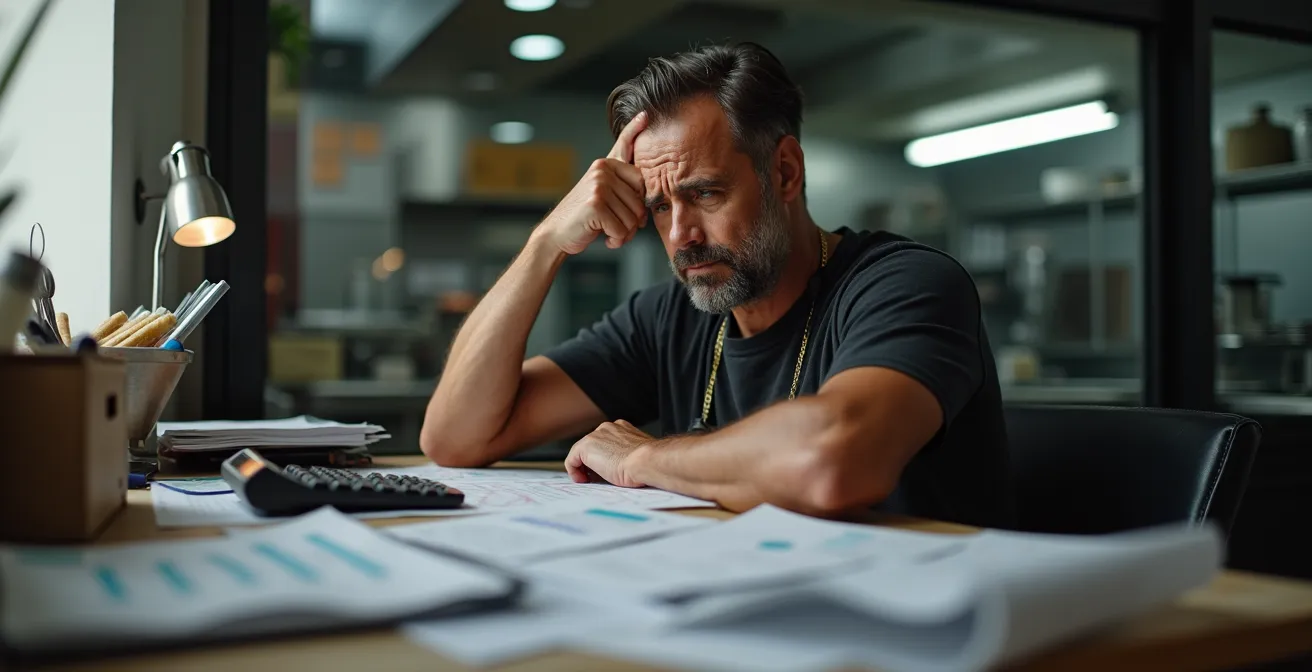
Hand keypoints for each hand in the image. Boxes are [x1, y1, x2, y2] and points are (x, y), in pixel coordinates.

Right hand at [538, 112, 648, 254]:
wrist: (556, 233)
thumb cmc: (585, 217)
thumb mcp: (603, 193)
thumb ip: (622, 182)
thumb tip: (643, 169)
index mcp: (605, 164)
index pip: (634, 161)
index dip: (637, 142)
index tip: (644, 114)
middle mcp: (602, 170)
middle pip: (641, 200)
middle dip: (634, 222)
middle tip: (617, 226)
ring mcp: (598, 185)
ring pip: (634, 218)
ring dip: (624, 233)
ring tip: (608, 231)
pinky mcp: (595, 204)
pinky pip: (622, 229)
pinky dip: (616, 240)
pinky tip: (604, 237)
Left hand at [565, 419, 651, 486]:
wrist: (646, 461)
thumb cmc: (647, 462)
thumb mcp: (639, 457)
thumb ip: (629, 457)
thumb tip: (625, 468)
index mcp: (623, 429)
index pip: (606, 442)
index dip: (603, 458)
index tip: (605, 471)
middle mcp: (608, 428)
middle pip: (592, 446)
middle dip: (592, 463)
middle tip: (596, 478)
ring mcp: (596, 435)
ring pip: (581, 453)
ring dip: (584, 468)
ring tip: (589, 481)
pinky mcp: (585, 447)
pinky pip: (571, 460)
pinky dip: (574, 472)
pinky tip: (582, 480)